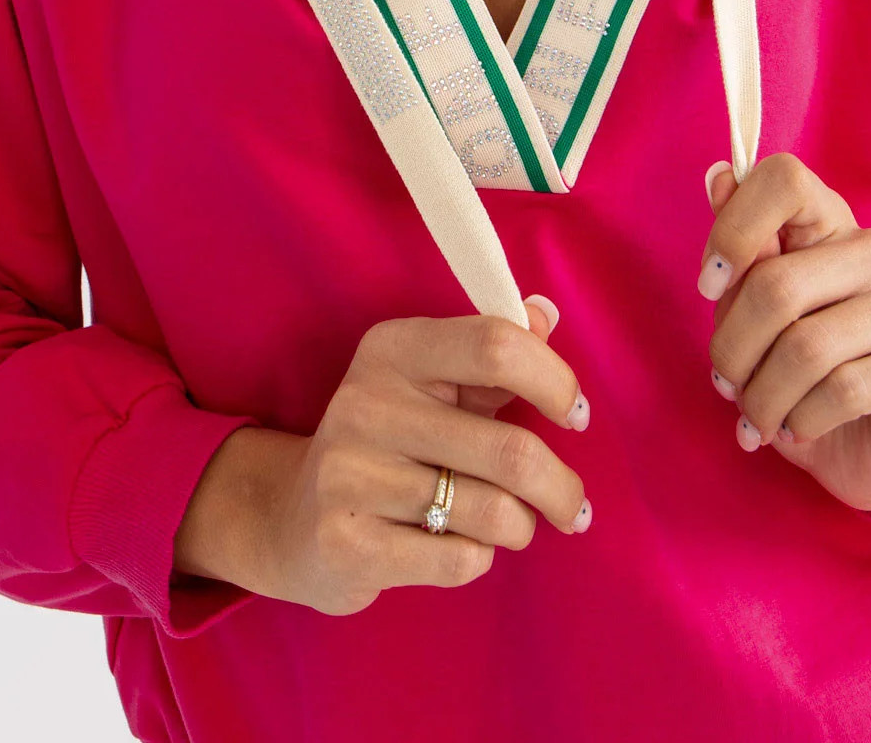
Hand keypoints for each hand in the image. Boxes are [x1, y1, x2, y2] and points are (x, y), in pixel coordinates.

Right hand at [176, 303, 588, 616]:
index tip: (576, 416)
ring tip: (507, 524)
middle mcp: (366, 403)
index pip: (496, 346)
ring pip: (494, 512)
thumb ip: (492, 353)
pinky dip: (480, 557)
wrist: (294, 520)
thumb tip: (545, 312)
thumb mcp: (432, 384)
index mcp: (393, 348)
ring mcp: (351, 475)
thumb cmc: (389, 444)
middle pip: (510, 449)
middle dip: (559, 487)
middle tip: (572, 506)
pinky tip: (459, 545)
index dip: (554, 381)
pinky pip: (462, 559)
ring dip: (519, 526)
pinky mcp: (348, 544)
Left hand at [697, 152, 870, 512]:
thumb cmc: (800, 369)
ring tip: (755, 418)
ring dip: (762, 396)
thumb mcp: (757, 313)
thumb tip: (718, 176)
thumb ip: (743, 252)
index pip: (785, 179)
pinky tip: (796, 428)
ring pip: (806, 347)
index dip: (734, 228)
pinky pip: (842, 391)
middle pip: (777, 283)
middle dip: (732, 349)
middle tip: (724, 384)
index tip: (708, 285)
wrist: (867, 447)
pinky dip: (800, 419)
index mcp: (832, 223)